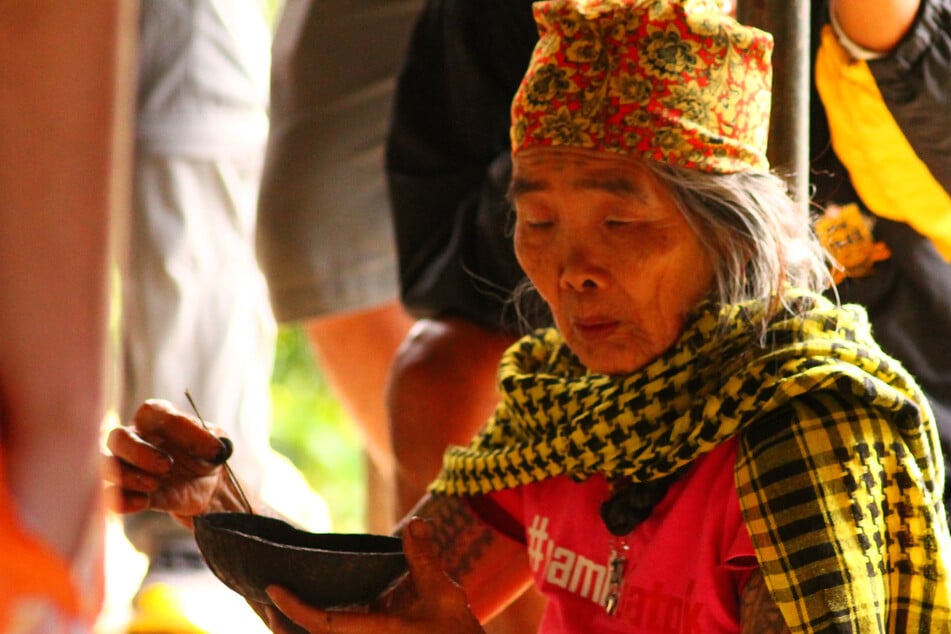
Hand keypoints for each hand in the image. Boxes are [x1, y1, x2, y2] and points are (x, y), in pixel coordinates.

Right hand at [103, 399, 231, 527]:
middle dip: (138, 453)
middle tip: (166, 466)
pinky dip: (122, 500)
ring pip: (108, 466)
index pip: (152, 413)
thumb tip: (216, 449)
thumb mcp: (217, 443)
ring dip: (129, 476)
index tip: (208, 447)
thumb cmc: (207, 454)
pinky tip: (143, 502)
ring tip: (155, 484)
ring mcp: (130, 466)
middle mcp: (137, 439)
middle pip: (117, 438)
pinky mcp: (132, 492)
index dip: (177, 426)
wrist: (209, 485)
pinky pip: (113, 495)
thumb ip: (213, 441)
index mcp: (158, 419)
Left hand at [265, 518, 484, 633]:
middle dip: (283, 625)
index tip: (274, 588)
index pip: (324, 625)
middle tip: (264, 599)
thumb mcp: (444, 596)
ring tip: (278, 606)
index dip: (295, 608)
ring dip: (297, 628)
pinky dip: (320, 626)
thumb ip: (424, 561)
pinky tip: (317, 613)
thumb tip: (414, 524)